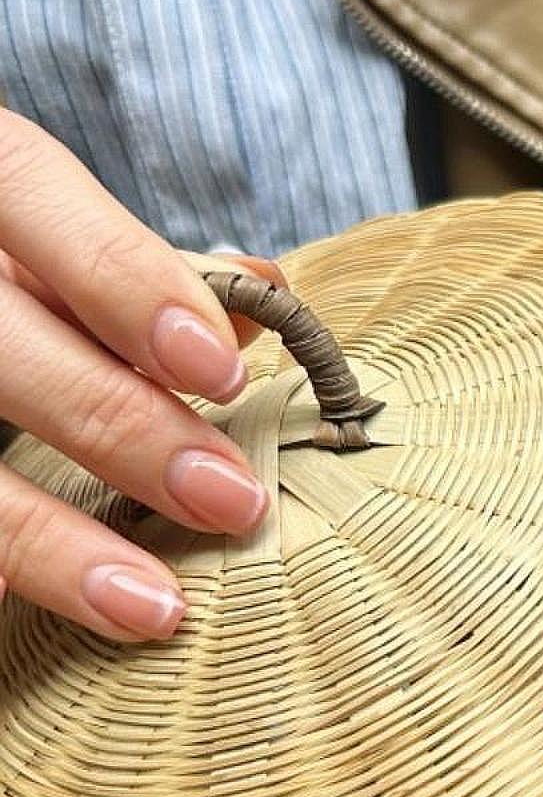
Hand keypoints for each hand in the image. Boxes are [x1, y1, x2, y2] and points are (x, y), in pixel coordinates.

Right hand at [0, 110, 278, 641]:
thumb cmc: (9, 268)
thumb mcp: (52, 239)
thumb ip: (145, 265)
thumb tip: (263, 294)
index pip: (31, 189)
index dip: (124, 277)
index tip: (221, 368)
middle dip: (119, 424)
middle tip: (232, 500)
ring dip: (50, 535)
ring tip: (154, 607)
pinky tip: (47, 605)